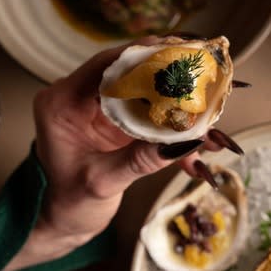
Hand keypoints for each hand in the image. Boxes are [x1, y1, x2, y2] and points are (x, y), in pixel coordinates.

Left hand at [1, 37, 244, 270]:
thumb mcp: (102, 182)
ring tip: (210, 112)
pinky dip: (171, 128)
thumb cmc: (68, 204)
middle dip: (167, 76)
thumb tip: (187, 141)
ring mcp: (98, 108)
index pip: (104, 65)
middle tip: (203, 74)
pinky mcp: (115, 121)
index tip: (176, 49)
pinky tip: (198, 145)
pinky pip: (148, 114)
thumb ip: (141, 160)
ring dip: (175, 104)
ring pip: (143, 92)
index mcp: (61, 103)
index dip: (141, 54)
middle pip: (128, 72)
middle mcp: (77, 97)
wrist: (61, 221)